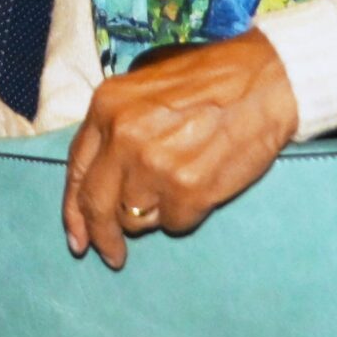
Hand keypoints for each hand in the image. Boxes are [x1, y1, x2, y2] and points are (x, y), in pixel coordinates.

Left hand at [61, 31, 297, 267]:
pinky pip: (174, 223)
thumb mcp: (144, 89)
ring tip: (175, 188)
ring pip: (134, 218)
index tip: (78, 236)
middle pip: (96, 205)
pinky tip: (199, 188)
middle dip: (101, 237)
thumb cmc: (208, 81)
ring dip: (151, 215)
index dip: (73, 210)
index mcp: (106, 108)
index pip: (76, 170)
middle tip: (111, 255)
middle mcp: (123, 138)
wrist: (263, 83)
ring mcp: (154, 166)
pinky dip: (184, 215)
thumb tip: (100, 180)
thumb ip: (116, 127)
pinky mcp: (188, 190)